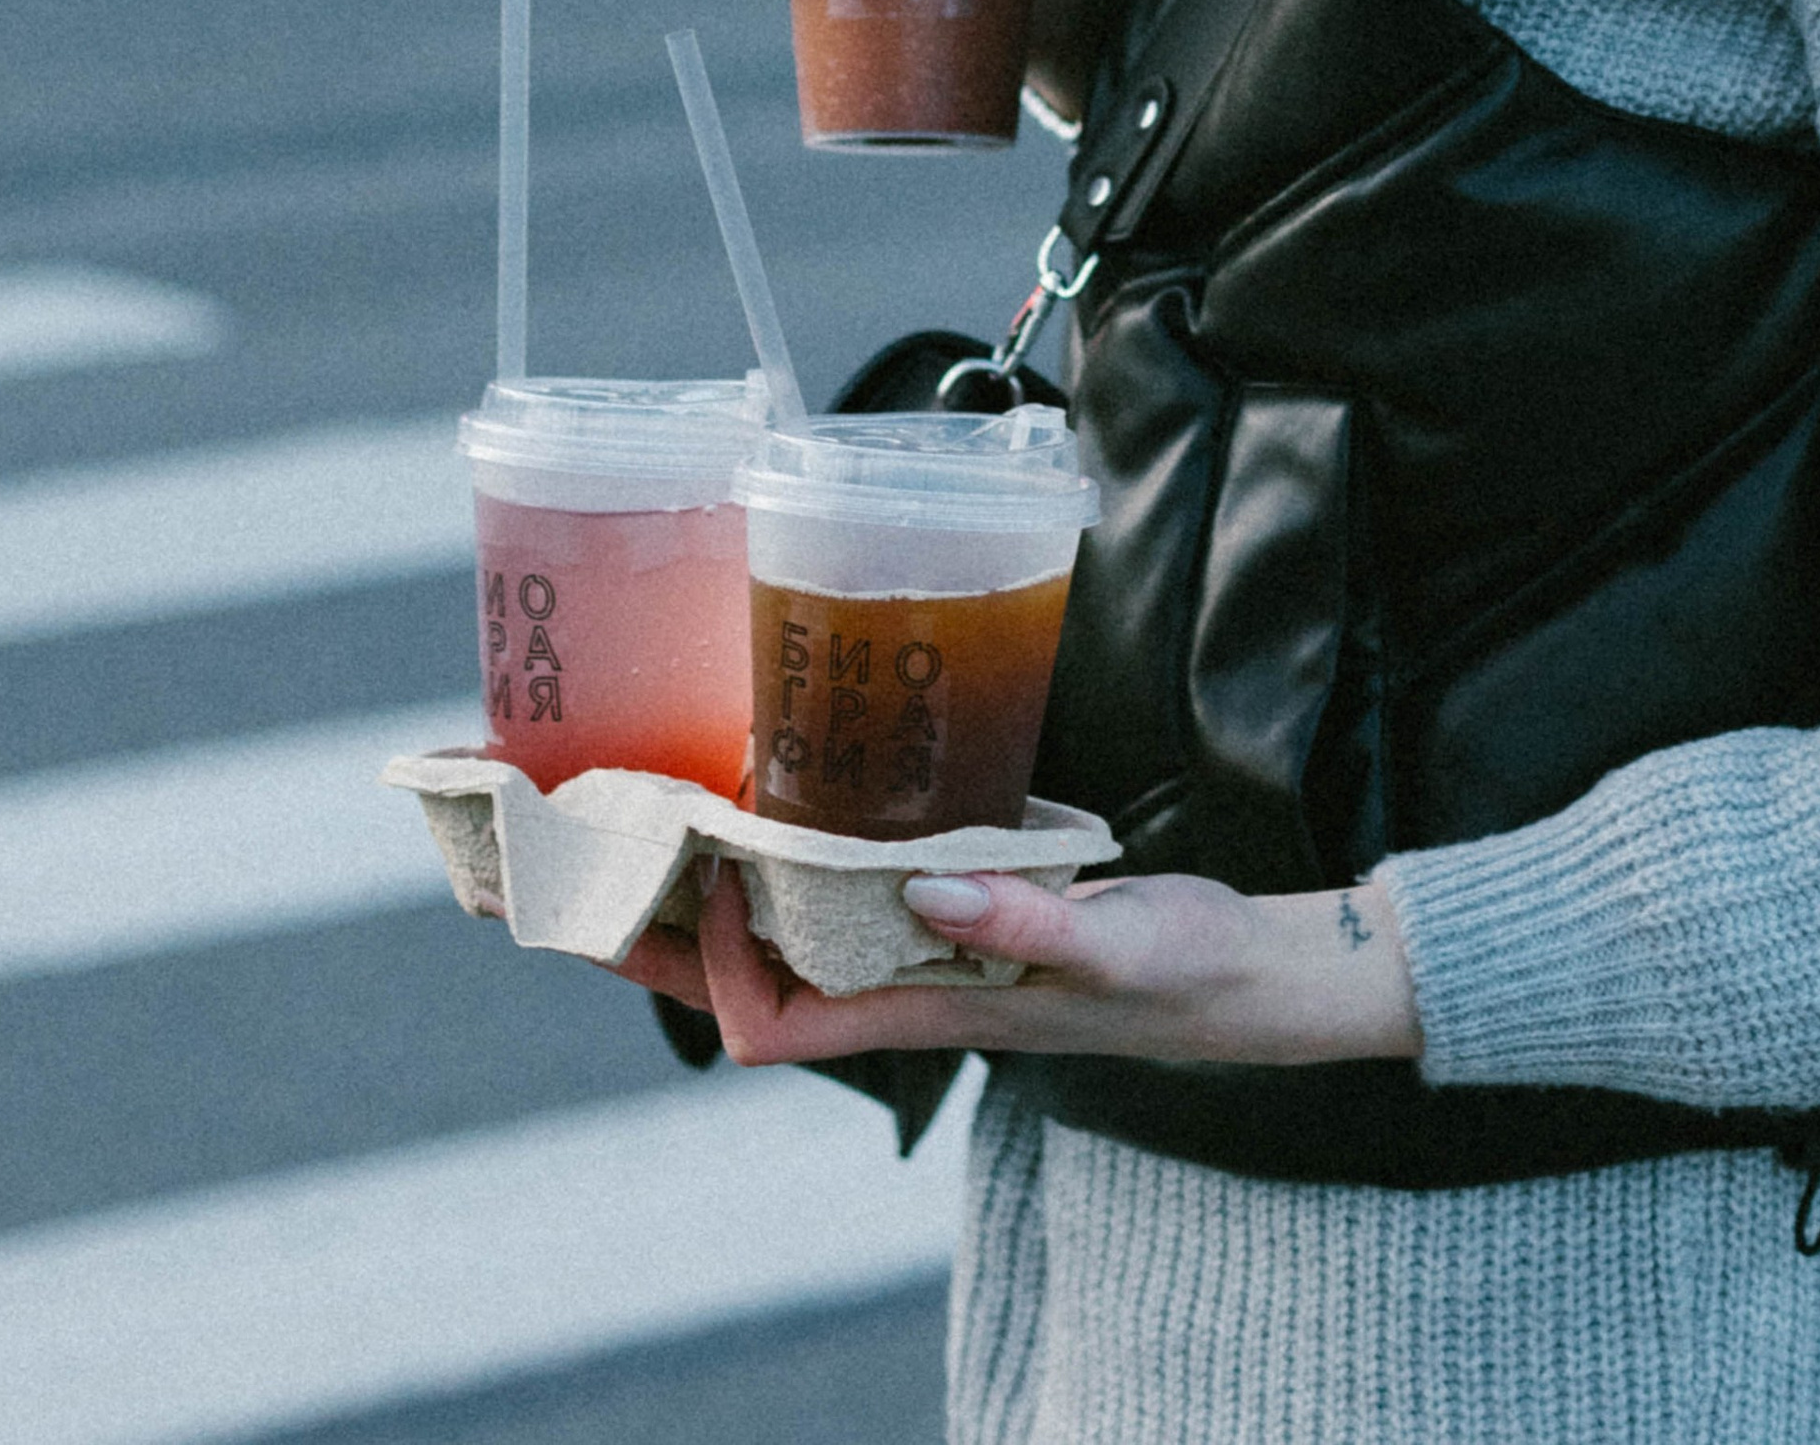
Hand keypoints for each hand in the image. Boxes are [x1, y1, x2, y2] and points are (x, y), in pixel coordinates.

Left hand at [603, 857, 1423, 1072]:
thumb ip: (1036, 921)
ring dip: (702, 895)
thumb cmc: (1184, 971)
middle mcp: (908, 985)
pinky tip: (773, 799)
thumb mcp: (1121, 943)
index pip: (775, 1019)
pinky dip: (786, 857)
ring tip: (633, 825)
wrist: (1249, 975)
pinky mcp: (955, 909)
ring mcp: (926, 951)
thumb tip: (935, 893)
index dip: (719, 965)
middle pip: (747, 982)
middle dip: (654, 935)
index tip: (699, 872)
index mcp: (931, 1005)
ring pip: (781, 939)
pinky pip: (838, 896)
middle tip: (570, 864)